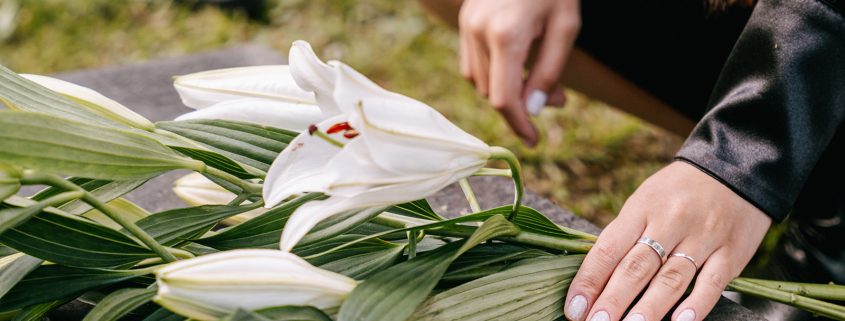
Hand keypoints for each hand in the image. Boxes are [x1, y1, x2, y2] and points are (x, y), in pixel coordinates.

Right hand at [458, 0, 579, 144]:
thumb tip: (535, 110)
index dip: (519, 125)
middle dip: (522, 105)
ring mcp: (466, 24)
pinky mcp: (464, 20)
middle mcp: (479, 31)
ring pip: (480, 82)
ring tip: (540, 79)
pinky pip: (472, 64)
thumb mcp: (565, 27)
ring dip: (507, 90)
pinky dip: (493, 74)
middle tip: (558, 98)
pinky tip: (518, 64)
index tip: (534, 140)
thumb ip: (551, 71)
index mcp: (507, 34)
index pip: (505, 99)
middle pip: (493, 93)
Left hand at [564, 161, 771, 320]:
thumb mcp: (644, 201)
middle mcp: (671, 222)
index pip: (608, 248)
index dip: (589, 280)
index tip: (574, 307)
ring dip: (649, 308)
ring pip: (672, 278)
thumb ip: (625, 237)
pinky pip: (713, 282)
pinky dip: (696, 304)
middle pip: (637, 267)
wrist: (736, 169)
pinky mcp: (732, 251)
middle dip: (613, 299)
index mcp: (642, 208)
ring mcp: (703, 237)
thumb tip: (595, 280)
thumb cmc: (678, 192)